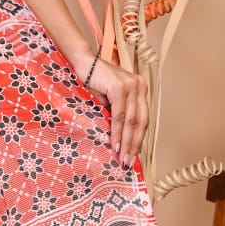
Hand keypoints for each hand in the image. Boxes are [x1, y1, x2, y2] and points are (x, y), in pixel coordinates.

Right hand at [73, 51, 148, 168]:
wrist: (82, 64)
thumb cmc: (93, 82)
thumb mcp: (109, 101)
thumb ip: (118, 115)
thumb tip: (121, 140)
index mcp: (140, 90)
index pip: (142, 119)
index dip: (138, 139)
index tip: (133, 156)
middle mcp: (140, 87)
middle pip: (141, 122)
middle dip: (134, 145)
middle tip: (128, 162)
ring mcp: (132, 87)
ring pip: (132, 121)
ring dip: (127, 142)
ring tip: (122, 157)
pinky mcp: (120, 88)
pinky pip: (120, 116)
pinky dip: (118, 132)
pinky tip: (116, 144)